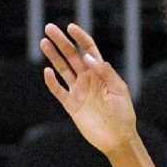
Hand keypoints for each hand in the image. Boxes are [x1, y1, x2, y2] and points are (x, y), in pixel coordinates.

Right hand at [40, 23, 138, 153]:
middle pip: (71, 55)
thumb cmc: (123, 114)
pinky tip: (47, 71)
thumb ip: (105, 71)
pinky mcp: (72, 105)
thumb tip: (87, 57)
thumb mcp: (119, 89)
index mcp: (101, 73)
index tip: (70, 27)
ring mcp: (79, 91)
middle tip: (49, 28)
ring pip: (62, 69)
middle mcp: (88, 79)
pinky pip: (58, 91)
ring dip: (53, 56)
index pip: (89, 50)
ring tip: (43, 42)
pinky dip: (52, 82)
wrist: (118, 139)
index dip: (80, 38)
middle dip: (61, 41)